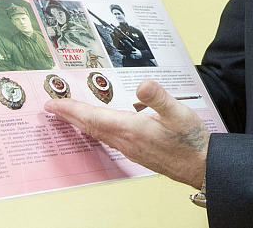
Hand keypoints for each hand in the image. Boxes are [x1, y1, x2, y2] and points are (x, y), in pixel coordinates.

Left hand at [44, 79, 207, 187]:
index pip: (94, 117)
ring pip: (98, 134)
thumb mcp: (179, 112)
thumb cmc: (191, 142)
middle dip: (69, 116)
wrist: (201, 166)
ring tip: (69, 114)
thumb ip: (159, 97)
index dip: (71, 109)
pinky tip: (98, 127)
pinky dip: (96, 130)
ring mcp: (130, 149)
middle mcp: (126, 141)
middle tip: (52, 108)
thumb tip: (142, 85)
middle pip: (90, 127)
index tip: (53, 104)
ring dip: (81, 123)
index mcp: (132, 129)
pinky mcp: (137, 152)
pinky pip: (108, 139)